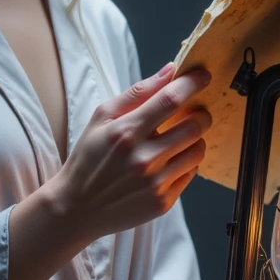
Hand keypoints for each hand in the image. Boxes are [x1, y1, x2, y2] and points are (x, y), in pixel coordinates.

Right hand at [47, 62, 211, 249]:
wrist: (77, 208)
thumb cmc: (88, 158)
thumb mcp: (101, 118)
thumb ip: (137, 93)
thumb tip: (169, 71)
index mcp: (126, 132)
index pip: (170, 100)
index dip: (192, 83)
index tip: (202, 76)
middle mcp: (143, 158)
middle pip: (194, 126)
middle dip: (201, 113)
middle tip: (194, 112)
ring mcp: (155, 183)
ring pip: (198, 151)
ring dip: (195, 139)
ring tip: (179, 138)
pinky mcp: (162, 202)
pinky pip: (190, 173)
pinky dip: (186, 163)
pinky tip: (168, 161)